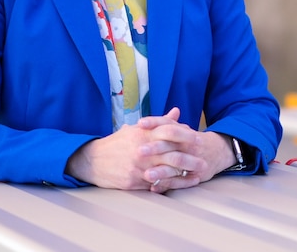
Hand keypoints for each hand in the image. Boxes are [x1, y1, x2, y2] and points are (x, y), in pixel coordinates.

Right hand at [64, 107, 235, 191]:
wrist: (93, 161)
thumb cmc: (117, 143)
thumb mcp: (136, 129)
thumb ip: (159, 122)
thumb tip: (177, 111)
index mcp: (141, 134)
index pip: (168, 133)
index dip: (185, 137)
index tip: (198, 139)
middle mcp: (141, 150)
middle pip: (171, 154)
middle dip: (190, 159)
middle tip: (204, 162)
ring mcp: (137, 167)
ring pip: (166, 172)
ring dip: (183, 174)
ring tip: (196, 175)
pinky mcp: (133, 182)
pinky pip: (155, 184)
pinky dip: (169, 185)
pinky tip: (180, 184)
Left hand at [138, 109, 235, 192]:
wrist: (216, 151)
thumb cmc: (190, 140)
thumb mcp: (179, 129)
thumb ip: (161, 126)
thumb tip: (138, 123)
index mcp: (182, 131)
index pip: (167, 123)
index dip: (154, 122)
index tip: (140, 123)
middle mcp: (186, 144)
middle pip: (170, 143)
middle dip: (154, 148)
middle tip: (139, 151)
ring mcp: (191, 159)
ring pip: (175, 163)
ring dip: (160, 170)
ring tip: (146, 175)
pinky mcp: (194, 174)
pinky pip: (180, 181)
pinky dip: (166, 184)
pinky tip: (154, 187)